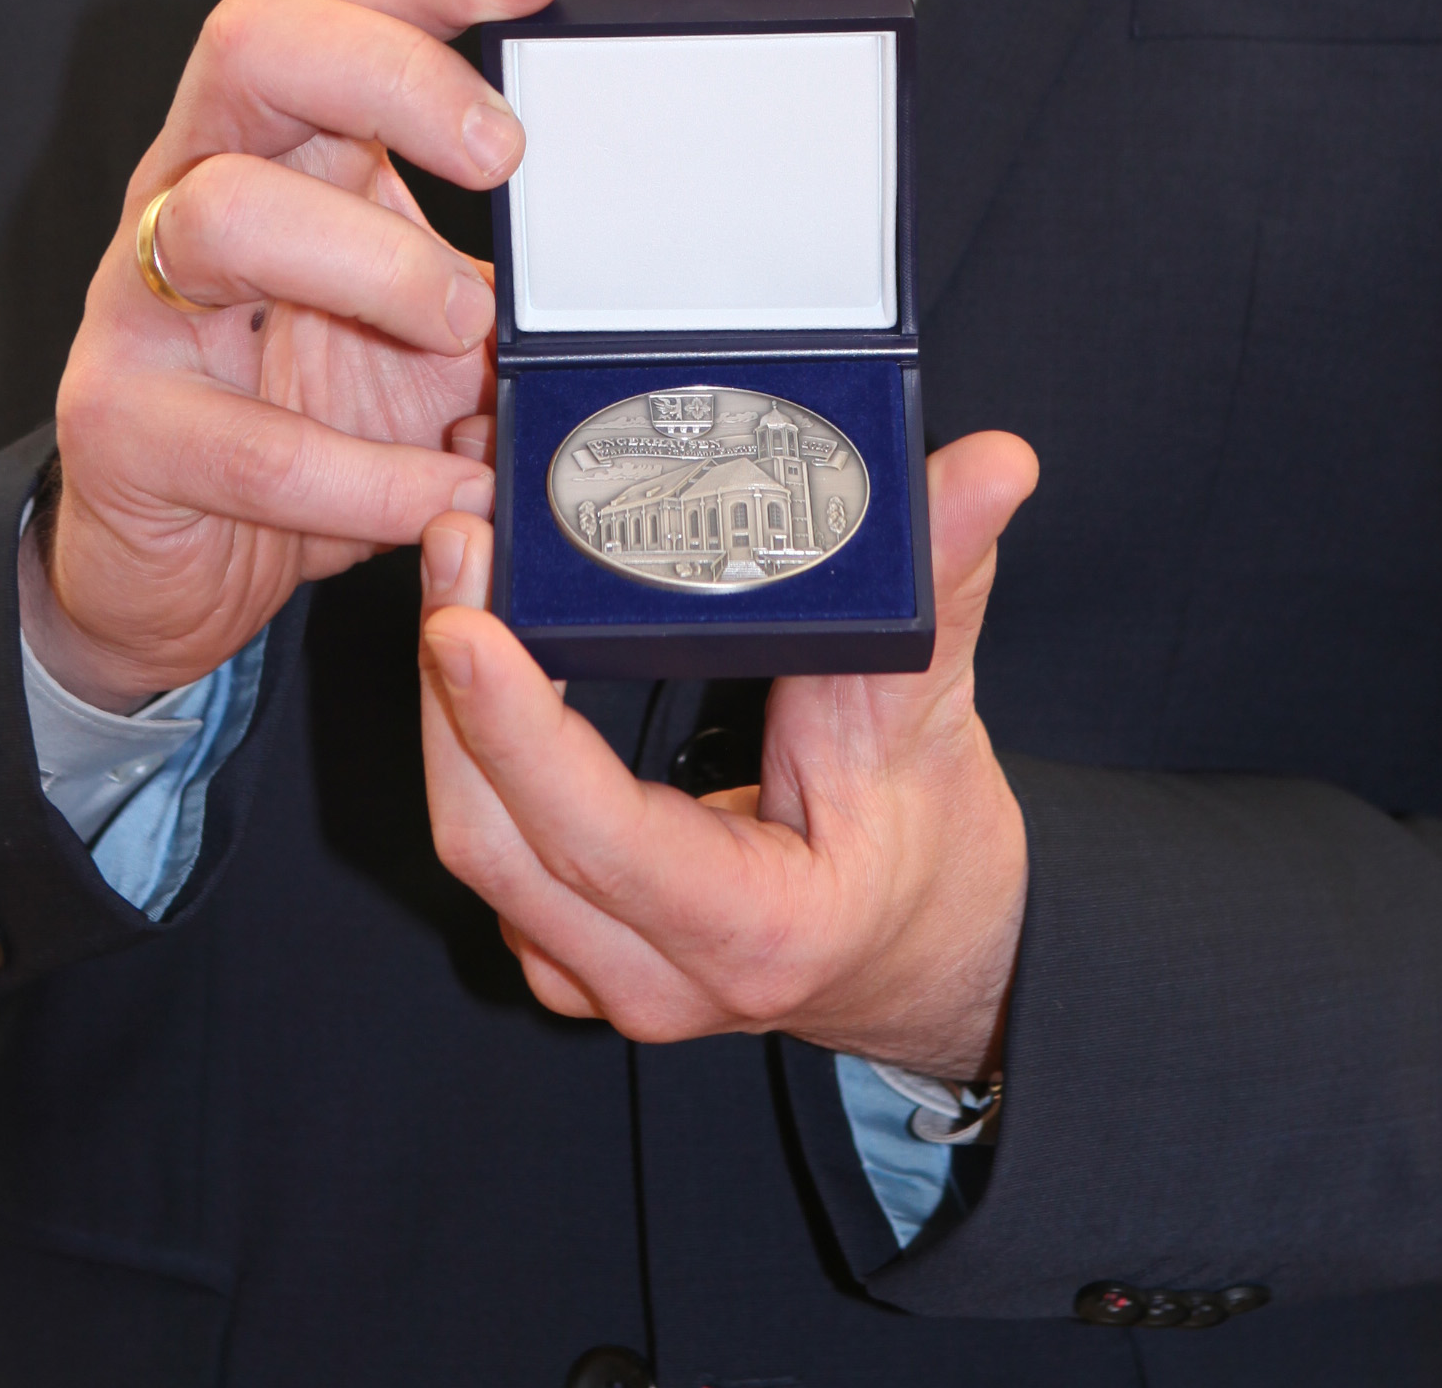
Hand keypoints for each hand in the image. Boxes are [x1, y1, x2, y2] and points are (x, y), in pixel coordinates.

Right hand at [23, 0, 568, 712]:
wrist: (165, 565)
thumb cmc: (297, 417)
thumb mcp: (416, 342)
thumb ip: (496, 295)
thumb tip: (622, 294)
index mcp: (282, 148)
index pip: (341, 7)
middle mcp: (194, 191)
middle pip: (255, 48)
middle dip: (388, 75)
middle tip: (501, 153)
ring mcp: (138, 301)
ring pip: (226, 213)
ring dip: (375, 263)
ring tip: (464, 326)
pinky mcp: (116, 425)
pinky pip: (243, 438)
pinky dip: (365, 475)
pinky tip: (440, 498)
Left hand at [418, 432, 1037, 1080]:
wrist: (931, 950)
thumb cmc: (934, 849)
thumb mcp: (936, 710)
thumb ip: (944, 582)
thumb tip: (992, 467)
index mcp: (753, 932)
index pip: (595, 836)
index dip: (517, 729)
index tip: (467, 624)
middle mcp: (656, 975)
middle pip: (497, 835)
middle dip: (456, 685)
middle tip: (456, 541)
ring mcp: (600, 972)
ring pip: (477, 842)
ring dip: (449, 705)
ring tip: (457, 564)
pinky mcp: (569, 940)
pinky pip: (489, 844)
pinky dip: (468, 742)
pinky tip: (470, 641)